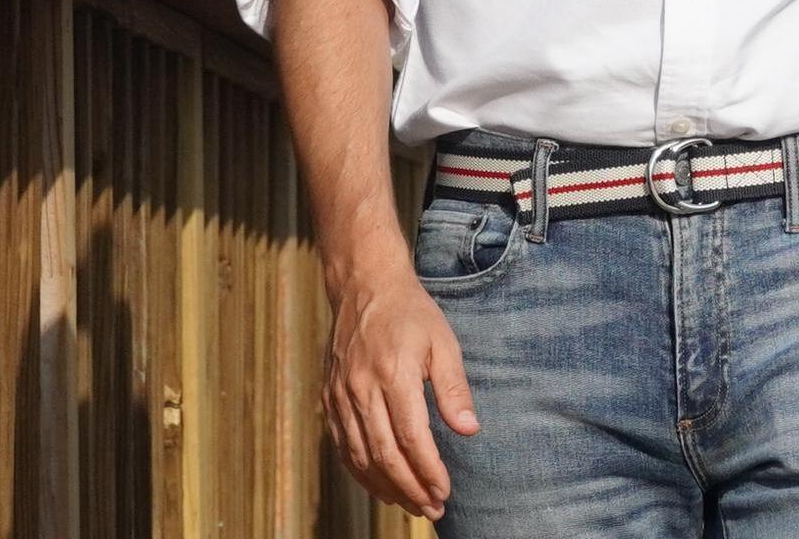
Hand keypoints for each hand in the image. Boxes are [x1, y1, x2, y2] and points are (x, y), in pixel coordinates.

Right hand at [322, 261, 477, 518]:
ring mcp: (340, 395)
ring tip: (411, 506)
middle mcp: (361, 389)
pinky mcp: (328, 398)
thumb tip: (469, 429)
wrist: (364, 287)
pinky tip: (380, 486)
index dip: (428, 470)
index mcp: (393, 374)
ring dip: (385, 487)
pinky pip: (341, 446)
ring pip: (359, 456)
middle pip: (384, 454)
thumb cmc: (411, 315)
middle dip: (409, 488)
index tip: (445, 491)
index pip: (411, 437)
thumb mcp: (444, 343)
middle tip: (432, 510)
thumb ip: (455, 388)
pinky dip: (360, 472)